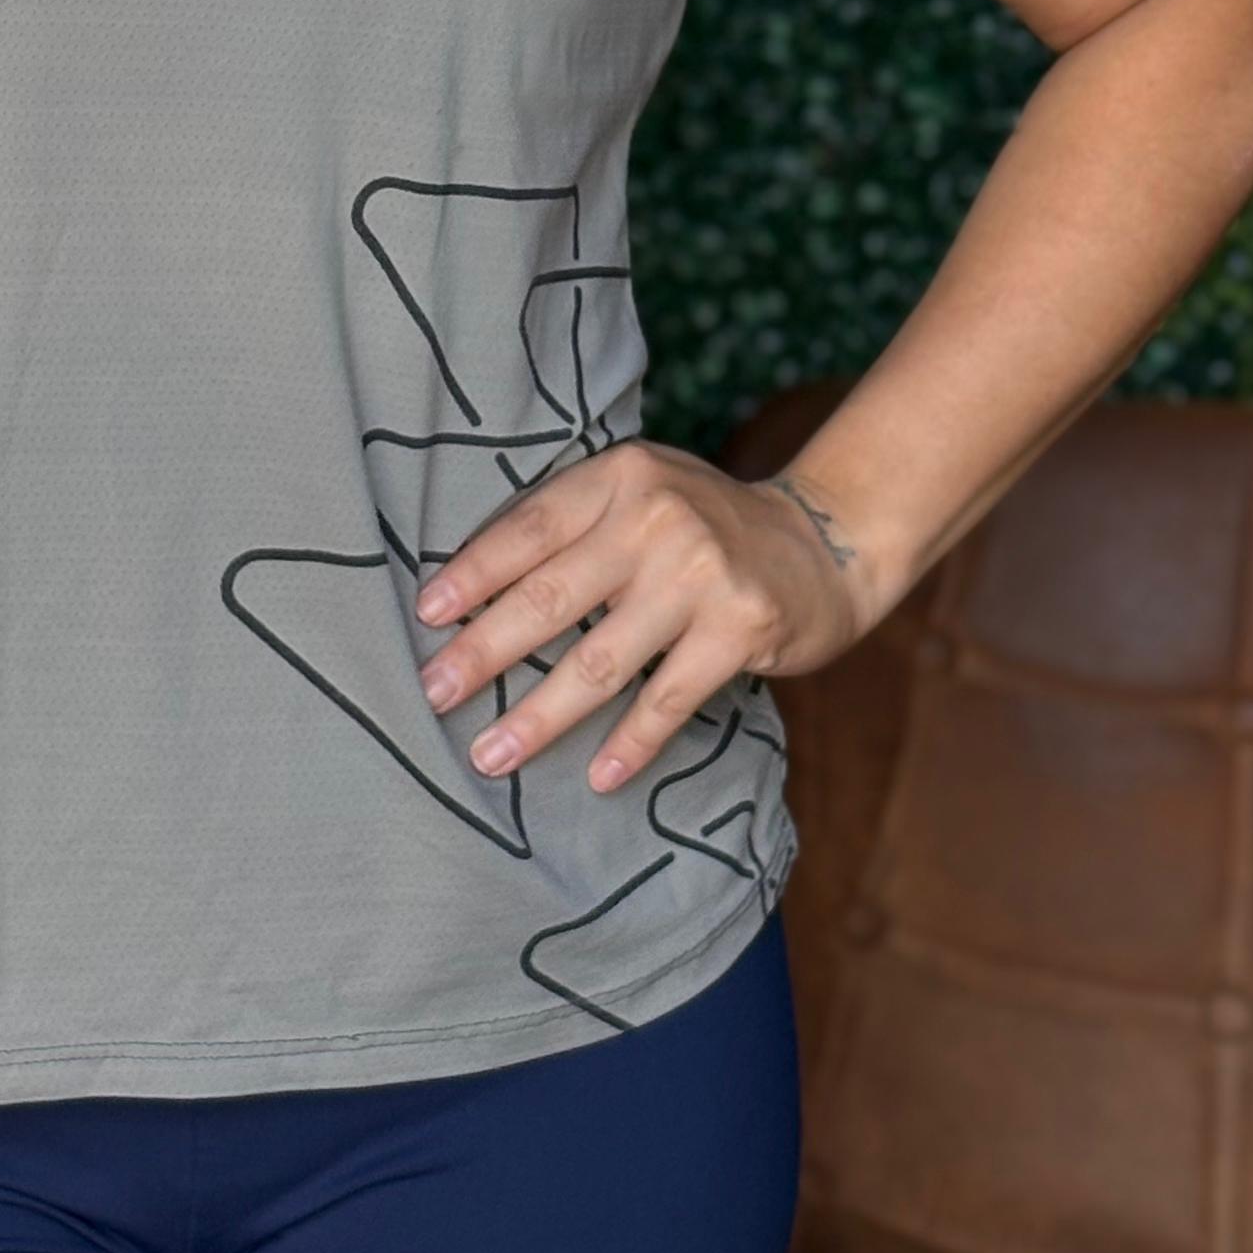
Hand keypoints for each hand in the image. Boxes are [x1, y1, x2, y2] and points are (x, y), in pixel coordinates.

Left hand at [410, 438, 878, 792]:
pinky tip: (597, 776)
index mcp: (620, 477)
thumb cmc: (705, 526)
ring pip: (600, 660)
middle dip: (483, 652)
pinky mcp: (741, 629)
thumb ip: (575, 525)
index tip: (426, 618)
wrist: (826, 541)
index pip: (527, 528)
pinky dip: (630, 743)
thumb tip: (469, 591)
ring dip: (539, 716)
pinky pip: (668, 699)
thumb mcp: (641, 494)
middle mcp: (656, 518)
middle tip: (432, 695)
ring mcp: (701, 575)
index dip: (472, 575)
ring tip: (492, 755)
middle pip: (550, 597)